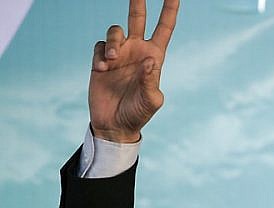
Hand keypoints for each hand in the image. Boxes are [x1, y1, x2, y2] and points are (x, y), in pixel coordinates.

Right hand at [89, 0, 178, 142]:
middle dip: (138, 2)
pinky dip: (101, 54)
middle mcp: (137, 51)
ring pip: (115, 30)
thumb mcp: (152, 100)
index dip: (169, 10)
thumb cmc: (139, 113)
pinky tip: (103, 69)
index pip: (165, 28)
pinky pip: (99, 46)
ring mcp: (119, 54)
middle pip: (138, 18)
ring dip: (113, 41)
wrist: (115, 125)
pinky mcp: (101, 61)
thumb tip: (149, 61)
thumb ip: (151, 81)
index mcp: (155, 56)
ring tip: (112, 60)